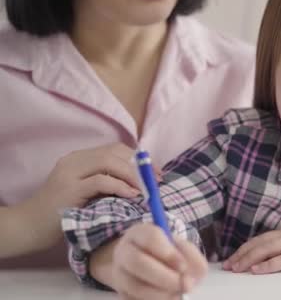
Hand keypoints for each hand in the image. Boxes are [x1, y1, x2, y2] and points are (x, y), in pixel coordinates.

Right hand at [22, 143, 159, 246]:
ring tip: (147, 189)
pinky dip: (120, 186)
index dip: (138, 159)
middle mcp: (75, 160)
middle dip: (140, 166)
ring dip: (133, 174)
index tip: (155, 173)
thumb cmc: (61, 212)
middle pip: (115, 152)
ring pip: (109, 162)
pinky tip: (132, 195)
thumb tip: (141, 183)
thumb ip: (106, 182)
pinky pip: (100, 181)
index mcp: (80, 158)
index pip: (116, 149)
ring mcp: (70, 173)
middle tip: (157, 181)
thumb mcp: (87, 192)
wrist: (28, 226)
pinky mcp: (69, 189)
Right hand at [110, 223, 207, 299]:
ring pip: (134, 286)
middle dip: (164, 277)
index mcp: (140, 232)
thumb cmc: (168, 252)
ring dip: (160, 294)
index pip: (151, 238)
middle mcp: (124, 250)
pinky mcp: (120, 293)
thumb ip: (190, 256)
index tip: (183, 267)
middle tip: (184, 285)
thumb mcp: (182, 248)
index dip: (168, 254)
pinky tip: (167, 298)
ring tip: (177, 294)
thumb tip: (189, 278)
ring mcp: (119, 273)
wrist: (147, 263)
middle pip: (138, 262)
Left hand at [223, 225, 280, 273]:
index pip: (260, 239)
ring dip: (249, 259)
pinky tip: (257, 270)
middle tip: (228, 265)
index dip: (245, 248)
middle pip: (259, 243)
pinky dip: (268, 265)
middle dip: (241, 255)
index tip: (232, 258)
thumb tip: (273, 255)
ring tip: (237, 268)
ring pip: (266, 250)